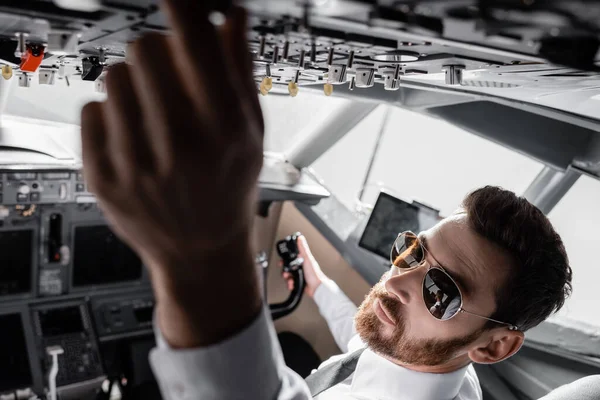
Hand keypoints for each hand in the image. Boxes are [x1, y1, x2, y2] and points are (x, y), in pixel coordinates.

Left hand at [81, 1, 263, 347]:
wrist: (200, 251)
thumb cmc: (229, 191)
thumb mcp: (251, 134)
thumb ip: (239, 70)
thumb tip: (231, 17)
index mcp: (224, 128)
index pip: (195, 42)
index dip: (183, 7)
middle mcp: (180, 144)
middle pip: (146, 48)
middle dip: (158, 50)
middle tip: (170, 73)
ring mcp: (137, 162)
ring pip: (115, 76)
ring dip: (134, 83)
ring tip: (152, 111)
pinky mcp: (104, 175)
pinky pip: (93, 109)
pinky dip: (112, 114)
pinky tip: (134, 136)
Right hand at [282, 235, 327, 296]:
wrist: (317, 288)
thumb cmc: (315, 274)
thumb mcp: (307, 259)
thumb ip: (303, 248)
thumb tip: (301, 238)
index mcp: (303, 260)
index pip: (291, 258)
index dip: (285, 260)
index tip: (282, 262)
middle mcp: (301, 268)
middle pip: (288, 268)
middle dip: (285, 271)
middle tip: (286, 273)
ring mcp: (300, 275)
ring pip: (288, 276)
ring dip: (288, 279)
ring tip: (290, 280)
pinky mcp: (299, 282)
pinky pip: (291, 283)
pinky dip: (290, 284)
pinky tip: (293, 284)